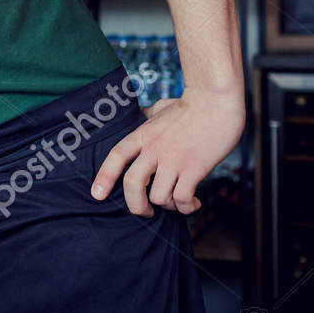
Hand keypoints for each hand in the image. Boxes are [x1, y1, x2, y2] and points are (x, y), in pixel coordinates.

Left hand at [90, 88, 244, 215]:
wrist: (216, 99)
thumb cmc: (191, 104)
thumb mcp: (161, 108)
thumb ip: (150, 116)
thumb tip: (143, 114)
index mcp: (143, 135)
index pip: (116, 157)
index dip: (104, 177)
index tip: (97, 195)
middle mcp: (154, 149)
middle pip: (132, 183)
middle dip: (136, 206)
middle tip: (145, 213)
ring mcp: (174, 159)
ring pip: (159, 197)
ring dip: (168, 207)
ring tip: (177, 202)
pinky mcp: (195, 168)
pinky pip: (183, 198)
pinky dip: (187, 207)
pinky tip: (194, 203)